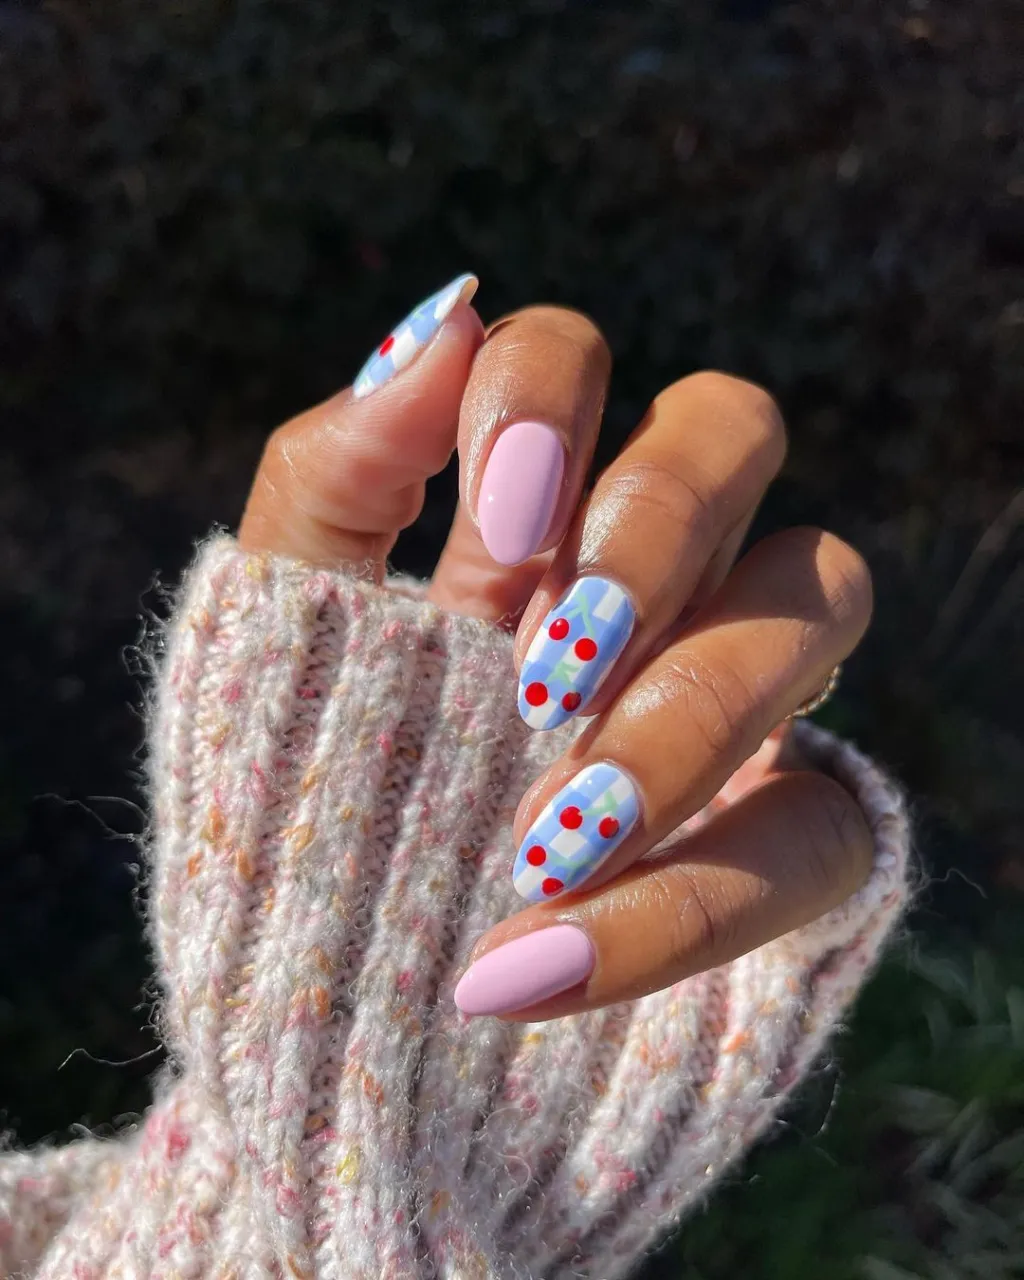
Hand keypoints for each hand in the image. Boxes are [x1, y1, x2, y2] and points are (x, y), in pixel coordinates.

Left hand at [240, 274, 873, 1018]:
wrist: (331, 1031)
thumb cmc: (306, 819)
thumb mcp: (279, 646)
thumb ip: (339, 477)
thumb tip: (446, 309)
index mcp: (517, 523)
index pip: (571, 359)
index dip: (550, 401)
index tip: (493, 524)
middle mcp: (643, 578)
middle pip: (731, 423)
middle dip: (654, 522)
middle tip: (550, 665)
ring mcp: (735, 697)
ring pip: (817, 593)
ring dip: (689, 715)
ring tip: (547, 842)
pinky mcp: (789, 839)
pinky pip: (814, 829)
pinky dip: (689, 905)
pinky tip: (549, 966)